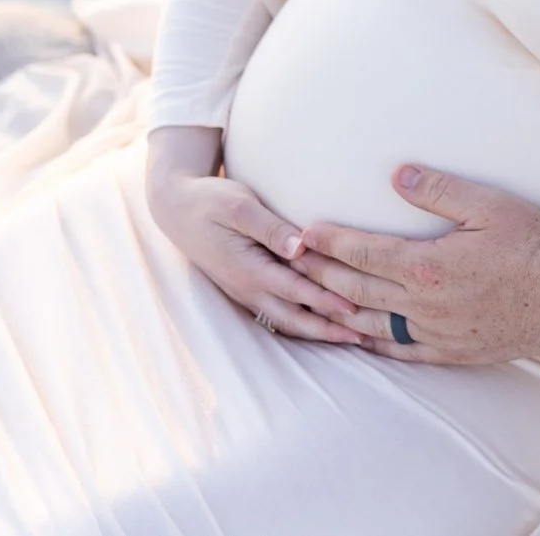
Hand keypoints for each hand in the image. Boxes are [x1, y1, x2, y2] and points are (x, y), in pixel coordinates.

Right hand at [144, 126, 361, 344]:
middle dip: (327, 330)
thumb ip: (270, 227)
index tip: (354, 307)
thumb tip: (299, 245)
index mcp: (248, 269)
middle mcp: (247, 288)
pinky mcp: (247, 288)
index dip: (325, 301)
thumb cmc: (211, 201)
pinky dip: (302, 323)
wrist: (176, 209)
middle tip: (362, 337)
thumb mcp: (239, 205)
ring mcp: (245, 292)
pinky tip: (323, 325)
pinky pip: (277, 313)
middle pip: (293, 318)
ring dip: (317, 331)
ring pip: (285, 321)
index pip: (294, 291)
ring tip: (351, 337)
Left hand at [292, 164, 539, 363]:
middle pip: (355, 290)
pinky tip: (359, 336)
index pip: (362, 252)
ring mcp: (435, 332)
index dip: (329, 242)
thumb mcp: (489, 204)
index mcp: (427, 265)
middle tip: (291, 262)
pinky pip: (400, 350)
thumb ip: (439, 190)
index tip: (303, 232)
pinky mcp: (452, 351)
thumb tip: (397, 174)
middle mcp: (423, 304)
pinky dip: (372, 343)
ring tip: (312, 299)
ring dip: (337, 310)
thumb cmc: (533, 243)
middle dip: (319, 274)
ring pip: (370, 324)